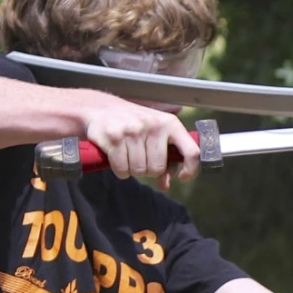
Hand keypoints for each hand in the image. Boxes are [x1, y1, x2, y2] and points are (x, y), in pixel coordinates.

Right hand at [81, 94, 199, 185]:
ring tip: (128, 156)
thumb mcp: (155, 135)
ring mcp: (133, 130)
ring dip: (132, 170)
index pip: (191, 151)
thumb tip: (166, 184)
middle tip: (141, 159)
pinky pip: (122, 169)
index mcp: (170, 123)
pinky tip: (118, 159)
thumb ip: (166, 160)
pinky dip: (120, 171)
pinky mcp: (114, 137)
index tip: (183, 177)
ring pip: (139, 170)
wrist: (101, 108)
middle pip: (157, 168)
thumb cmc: (134, 124)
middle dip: (148, 170)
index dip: (190, 169)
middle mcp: (153, 125)